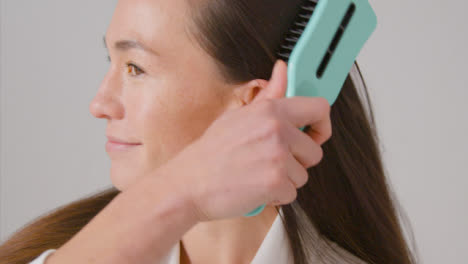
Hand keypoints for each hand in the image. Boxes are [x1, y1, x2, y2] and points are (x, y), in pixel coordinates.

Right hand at [160, 60, 331, 221]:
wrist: (188, 182)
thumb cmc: (211, 152)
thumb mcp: (239, 115)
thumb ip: (268, 95)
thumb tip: (282, 69)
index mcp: (270, 110)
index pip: (320, 108)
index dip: (321, 125)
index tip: (313, 135)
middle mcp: (278, 130)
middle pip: (314, 152)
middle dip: (297, 161)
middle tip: (270, 162)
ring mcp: (278, 157)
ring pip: (303, 175)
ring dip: (284, 180)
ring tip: (257, 174)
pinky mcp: (275, 183)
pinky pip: (291, 194)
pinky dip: (275, 196)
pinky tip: (254, 187)